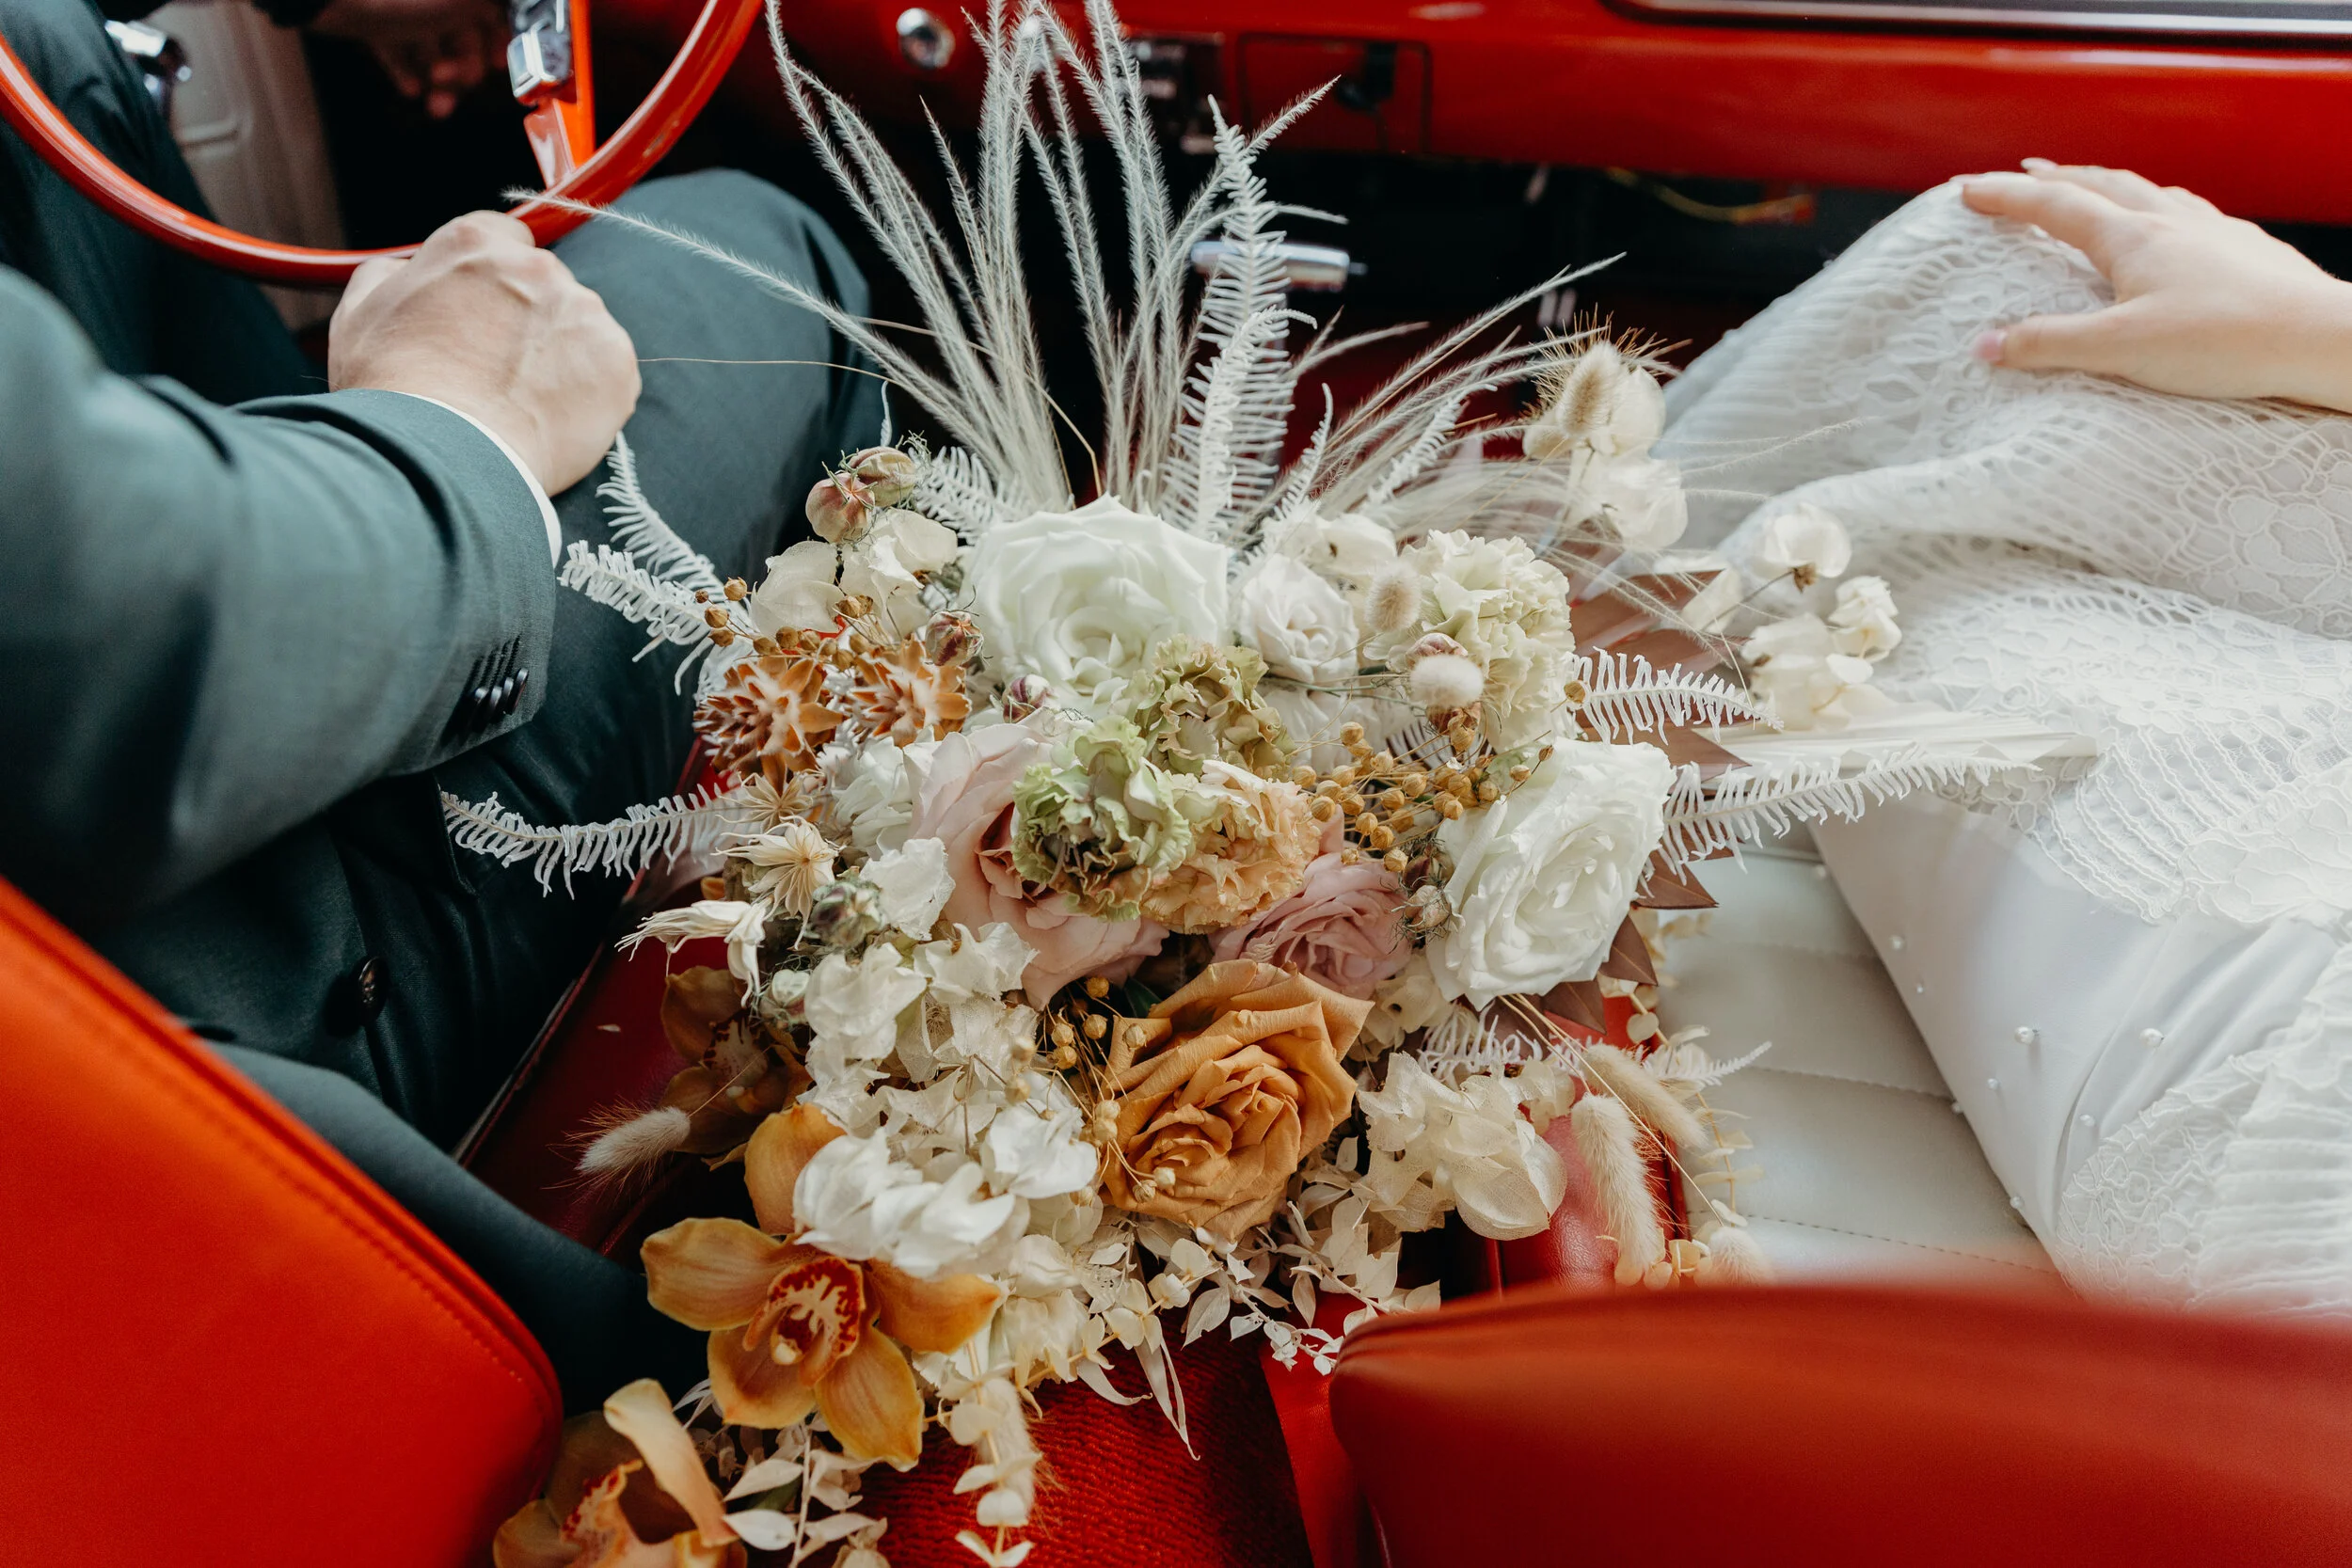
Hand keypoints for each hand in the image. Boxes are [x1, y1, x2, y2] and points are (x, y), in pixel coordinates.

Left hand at [308, 0, 506, 118]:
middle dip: (463, 69)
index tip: (497, 67)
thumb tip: (505, 21)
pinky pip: (397, 48)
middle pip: (461, 33)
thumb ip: (490, 11)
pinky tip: (412, 89)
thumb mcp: (461, 3)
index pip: (490, 14)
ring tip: (436, 105)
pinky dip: (407, 70)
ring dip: (439, 80)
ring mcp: (401, 4)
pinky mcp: (374, 18)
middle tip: (452, 86)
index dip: (498, 41)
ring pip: (431, 45)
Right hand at [329, 212, 639, 492]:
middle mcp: (537, 267)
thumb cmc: (395, 388)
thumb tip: (408, 269)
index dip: (492, 276)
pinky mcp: (617, 362)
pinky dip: (588, 391)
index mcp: (475, 244)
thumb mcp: (362, 313)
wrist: (442, 454)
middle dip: (526, 316)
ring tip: (520, 398)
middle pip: (543, 282)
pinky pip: (607, 370)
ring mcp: (584, 313)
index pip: (502, 236)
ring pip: (577, 326)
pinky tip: (549, 415)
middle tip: (495, 367)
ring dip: (559, 353)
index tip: (484, 309)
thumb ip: (392, 274)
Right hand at [1960, 162, 2351, 412]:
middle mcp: (2171, 223)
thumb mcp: (2121, 349)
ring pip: (2149, 193)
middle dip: (2057, 178)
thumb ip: (2050, 344)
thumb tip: (1986, 344)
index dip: (2008, 197)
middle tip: (2026, 173)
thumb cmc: (2224, 341)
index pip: (2055, 207)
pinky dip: (2159, 206)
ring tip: (2092, 188)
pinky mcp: (2245, 250)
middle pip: (2103, 186)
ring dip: (2109, 186)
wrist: (2318, 337)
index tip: (1970, 189)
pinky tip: (2170, 222)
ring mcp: (2213, 232)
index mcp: (2133, 239)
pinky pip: (2190, 213)